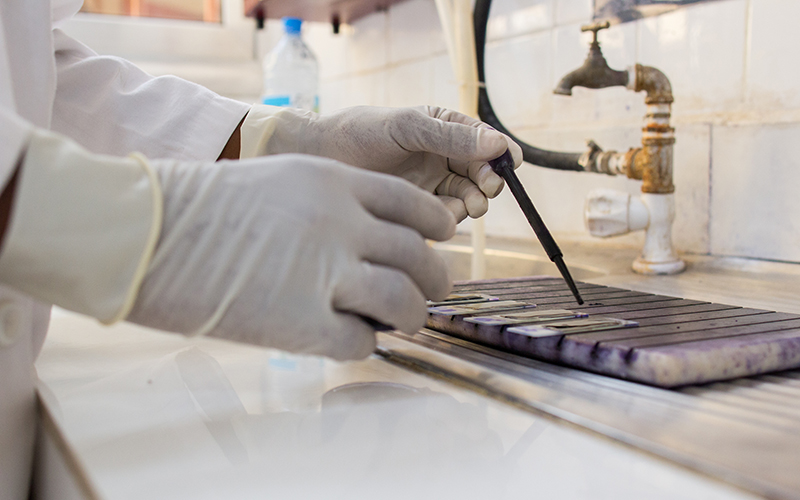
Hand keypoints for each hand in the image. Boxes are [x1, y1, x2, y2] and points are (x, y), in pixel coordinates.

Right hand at [128, 154, 455, 359]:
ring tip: (404, 322)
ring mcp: (325, 272)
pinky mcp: (302, 322)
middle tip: (431, 292)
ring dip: (411, 315)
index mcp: (335, 182)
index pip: (412, 204)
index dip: (435, 225)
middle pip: (418, 255)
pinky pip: (361, 340)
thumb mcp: (279, 181)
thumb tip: (367, 236)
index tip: (442, 238)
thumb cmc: (201, 206)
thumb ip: (329, 203)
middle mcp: (341, 223)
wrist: (147, 230)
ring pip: (404, 300)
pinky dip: (364, 343)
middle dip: (434, 278)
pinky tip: (351, 339)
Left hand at [240, 105, 522, 221]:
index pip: (487, 143)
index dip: (502, 154)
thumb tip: (498, 144)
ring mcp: (433, 186)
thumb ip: (450, 137)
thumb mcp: (408, 128)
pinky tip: (440, 214)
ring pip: (469, 198)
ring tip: (467, 205)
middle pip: (483, 174)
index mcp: (447, 130)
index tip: (511, 163)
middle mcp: (445, 159)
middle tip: (486, 189)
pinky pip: (446, 218)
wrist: (323, 159)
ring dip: (474, 202)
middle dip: (490, 182)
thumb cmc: (362, 132)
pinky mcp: (419, 210)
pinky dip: (450, 217)